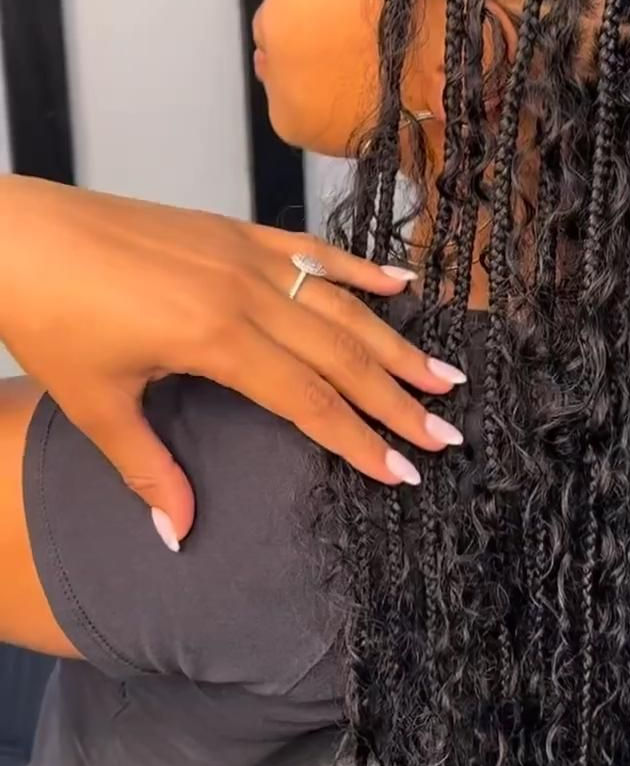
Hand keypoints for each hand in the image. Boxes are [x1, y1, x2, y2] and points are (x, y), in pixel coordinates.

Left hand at [0, 176, 465, 544]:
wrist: (14, 236)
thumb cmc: (47, 317)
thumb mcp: (96, 405)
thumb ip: (148, 469)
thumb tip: (180, 535)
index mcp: (216, 339)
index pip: (310, 400)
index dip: (361, 439)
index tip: (406, 470)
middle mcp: (243, 291)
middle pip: (341, 354)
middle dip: (398, 398)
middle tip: (450, 430)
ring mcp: (240, 254)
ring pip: (337, 303)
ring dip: (393, 340)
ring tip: (442, 371)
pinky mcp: (228, 230)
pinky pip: (308, 250)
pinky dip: (355, 269)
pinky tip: (399, 284)